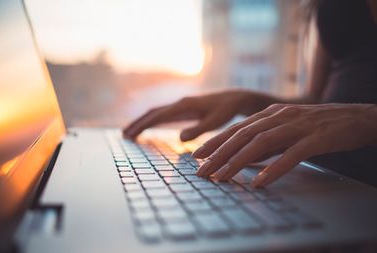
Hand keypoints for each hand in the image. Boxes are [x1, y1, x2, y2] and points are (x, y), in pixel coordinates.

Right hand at [124, 89, 275, 140]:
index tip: (130, 134)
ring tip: (130, 132)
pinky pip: (164, 114)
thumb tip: (179, 138)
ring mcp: (181, 105)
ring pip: (157, 113)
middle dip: (138, 123)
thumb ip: (199, 129)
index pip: (158, 116)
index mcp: (185, 105)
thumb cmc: (227, 110)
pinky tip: (149, 128)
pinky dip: (153, 121)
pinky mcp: (185, 109)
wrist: (235, 99)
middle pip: (153, 112)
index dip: (143, 125)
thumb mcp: (216, 121)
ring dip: (143, 122)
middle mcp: (180, 103)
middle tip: (124, 135)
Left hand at [192, 103, 376, 187]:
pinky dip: (275, 168)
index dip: (215, 142)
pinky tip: (260, 182)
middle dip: (218, 154)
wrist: (354, 116)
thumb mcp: (285, 128)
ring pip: (261, 143)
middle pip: (242, 135)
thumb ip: (266, 140)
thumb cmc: (317, 125)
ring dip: (238, 161)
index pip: (236, 129)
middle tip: (201, 171)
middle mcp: (279, 117)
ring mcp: (297, 126)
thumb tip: (244, 158)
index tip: (196, 156)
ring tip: (222, 178)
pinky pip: (292, 154)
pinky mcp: (316, 138)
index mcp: (269, 114)